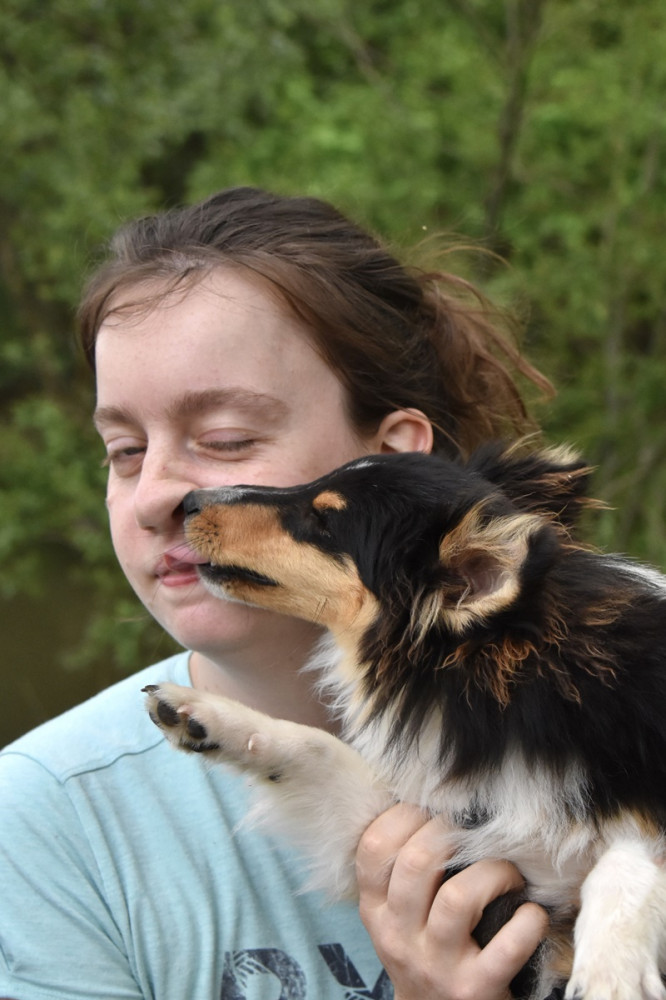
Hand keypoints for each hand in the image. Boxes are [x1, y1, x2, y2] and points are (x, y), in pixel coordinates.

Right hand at [356, 803, 548, 999]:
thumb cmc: (422, 950)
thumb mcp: (397, 915)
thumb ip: (403, 869)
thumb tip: (433, 801)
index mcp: (376, 910)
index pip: (374, 849)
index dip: (405, 814)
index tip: (432, 806)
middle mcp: (398, 936)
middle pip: (417, 863)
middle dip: (451, 833)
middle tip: (473, 831)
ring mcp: (436, 965)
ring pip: (459, 898)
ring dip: (492, 872)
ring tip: (509, 873)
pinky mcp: (474, 989)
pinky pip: (506, 948)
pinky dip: (526, 923)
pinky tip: (531, 914)